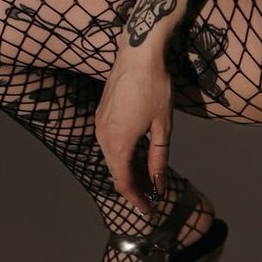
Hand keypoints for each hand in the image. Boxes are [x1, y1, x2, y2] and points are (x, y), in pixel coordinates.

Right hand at [95, 38, 173, 214]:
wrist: (139, 53)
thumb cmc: (154, 86)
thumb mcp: (162, 125)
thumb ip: (158, 157)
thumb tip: (158, 184)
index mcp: (118, 143)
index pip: (124, 182)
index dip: (136, 199)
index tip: (148, 209)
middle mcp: (103, 136)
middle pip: (115, 171)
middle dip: (132, 186)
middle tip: (150, 195)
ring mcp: (99, 123)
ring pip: (111, 156)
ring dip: (126, 169)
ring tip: (146, 176)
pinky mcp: (101, 112)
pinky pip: (109, 141)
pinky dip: (121, 153)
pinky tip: (136, 152)